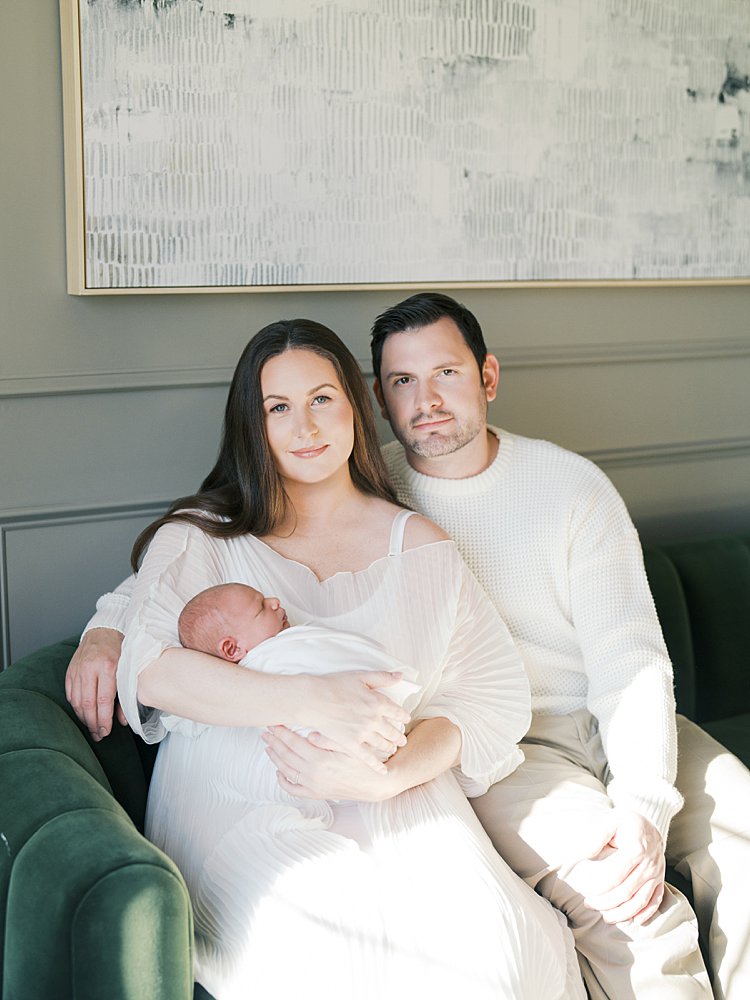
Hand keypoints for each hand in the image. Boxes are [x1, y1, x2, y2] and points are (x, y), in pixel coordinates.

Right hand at [65, 628, 127, 740]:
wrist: (105, 631)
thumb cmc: (121, 651)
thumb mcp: (128, 670)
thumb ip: (125, 695)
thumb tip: (123, 720)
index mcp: (107, 667)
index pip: (102, 701)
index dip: (103, 720)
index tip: (106, 731)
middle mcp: (89, 669)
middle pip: (87, 704)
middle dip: (93, 723)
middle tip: (98, 735)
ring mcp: (77, 669)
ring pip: (76, 701)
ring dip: (83, 718)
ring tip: (91, 727)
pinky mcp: (70, 670)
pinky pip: (70, 694)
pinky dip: (76, 707)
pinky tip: (83, 713)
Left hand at [262, 726, 395, 801]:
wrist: (375, 784)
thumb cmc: (365, 761)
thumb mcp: (351, 746)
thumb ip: (329, 739)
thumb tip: (310, 734)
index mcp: (321, 759)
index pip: (293, 742)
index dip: (281, 732)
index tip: (273, 723)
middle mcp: (313, 774)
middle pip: (286, 755)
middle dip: (274, 742)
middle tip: (266, 731)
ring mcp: (313, 786)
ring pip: (286, 770)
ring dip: (275, 757)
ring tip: (269, 746)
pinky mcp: (315, 794)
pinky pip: (293, 788)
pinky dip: (283, 779)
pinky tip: (279, 770)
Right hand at [299, 670, 409, 772]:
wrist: (314, 699)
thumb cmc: (335, 685)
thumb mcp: (361, 676)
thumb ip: (382, 677)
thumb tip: (401, 675)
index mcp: (378, 702)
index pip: (398, 712)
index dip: (403, 716)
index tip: (405, 720)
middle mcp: (374, 719)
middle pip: (393, 731)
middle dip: (399, 736)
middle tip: (402, 740)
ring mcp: (363, 733)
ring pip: (383, 744)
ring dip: (390, 748)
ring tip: (393, 749)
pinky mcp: (351, 743)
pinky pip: (368, 757)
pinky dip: (377, 766)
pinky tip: (383, 771)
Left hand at [566, 810, 665, 924]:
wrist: (650, 822)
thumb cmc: (627, 822)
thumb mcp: (611, 820)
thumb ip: (597, 836)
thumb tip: (583, 854)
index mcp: (636, 850)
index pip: (616, 876)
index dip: (600, 888)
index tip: (586, 892)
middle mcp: (649, 865)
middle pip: (626, 892)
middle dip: (606, 903)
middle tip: (589, 904)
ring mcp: (656, 874)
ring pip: (641, 901)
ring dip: (623, 913)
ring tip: (606, 917)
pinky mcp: (660, 880)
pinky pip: (656, 901)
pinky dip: (646, 913)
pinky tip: (635, 921)